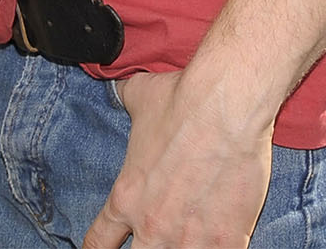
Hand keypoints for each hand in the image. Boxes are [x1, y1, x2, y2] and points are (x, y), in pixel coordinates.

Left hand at [82, 69, 274, 247]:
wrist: (226, 107)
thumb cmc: (180, 101)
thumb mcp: (136, 98)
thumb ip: (124, 104)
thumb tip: (121, 92)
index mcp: (125, 198)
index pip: (98, 242)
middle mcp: (152, 225)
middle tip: (152, 237)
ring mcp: (190, 238)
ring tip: (185, 241)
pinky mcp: (227, 241)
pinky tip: (217, 243)